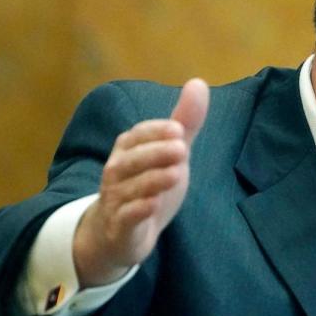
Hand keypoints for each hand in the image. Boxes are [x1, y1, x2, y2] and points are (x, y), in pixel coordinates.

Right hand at [73, 79, 209, 286]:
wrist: (118, 234)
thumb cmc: (146, 184)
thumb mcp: (170, 152)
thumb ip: (185, 122)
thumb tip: (198, 82)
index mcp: (128, 150)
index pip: (138, 135)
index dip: (157, 132)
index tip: (179, 129)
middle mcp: (117, 172)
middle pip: (132, 160)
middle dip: (155, 153)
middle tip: (182, 148)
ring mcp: (116, 200)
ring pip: (129, 188)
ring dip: (152, 180)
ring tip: (176, 173)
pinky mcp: (120, 227)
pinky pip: (125, 217)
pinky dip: (137, 211)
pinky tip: (153, 205)